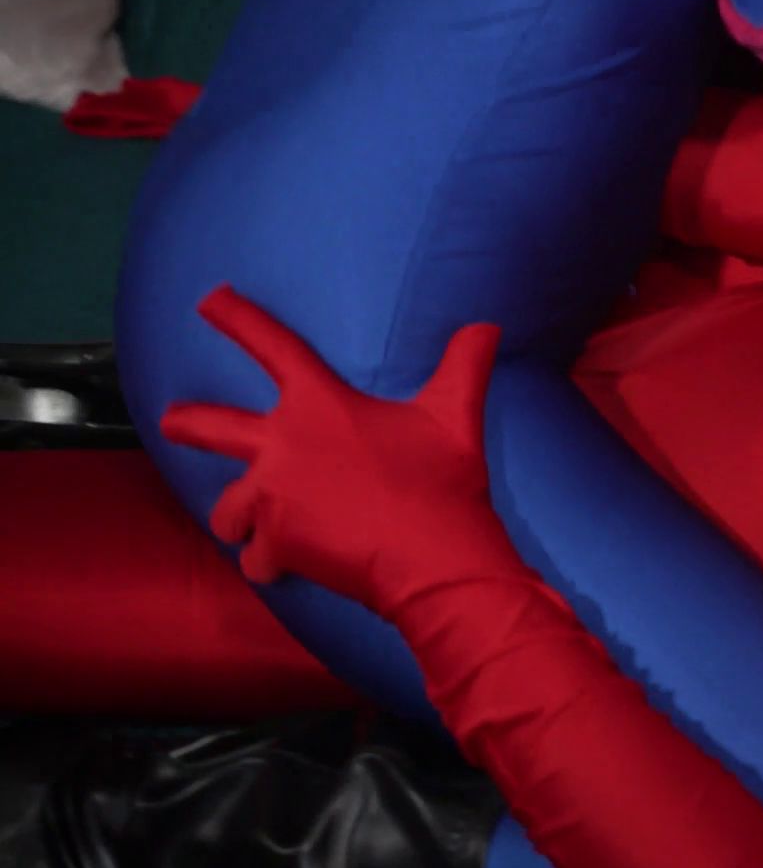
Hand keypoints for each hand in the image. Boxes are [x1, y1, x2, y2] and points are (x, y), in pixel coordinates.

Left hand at [161, 285, 517, 608]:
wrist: (433, 558)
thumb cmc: (442, 482)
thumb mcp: (456, 417)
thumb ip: (464, 367)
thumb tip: (486, 327)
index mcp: (321, 406)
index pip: (274, 348)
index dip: (238, 319)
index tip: (208, 300)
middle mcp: (282, 447)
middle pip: (214, 428)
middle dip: (188, 424)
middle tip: (170, 422)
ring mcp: (272, 498)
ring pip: (229, 509)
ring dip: (242, 518)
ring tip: (253, 525)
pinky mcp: (275, 545)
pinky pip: (256, 558)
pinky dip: (271, 563)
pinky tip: (288, 567)